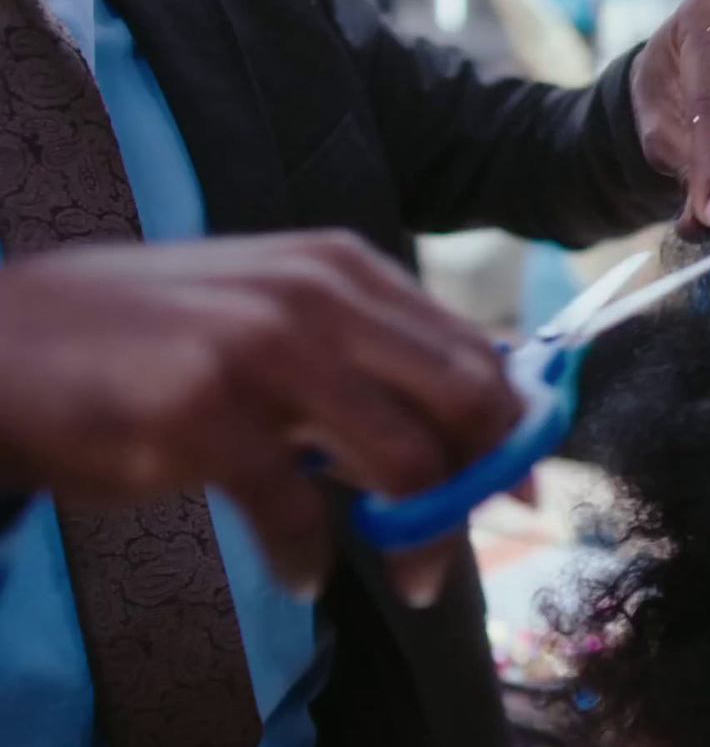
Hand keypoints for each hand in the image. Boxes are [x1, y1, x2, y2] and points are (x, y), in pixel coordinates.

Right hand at [0, 232, 524, 605]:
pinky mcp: (204, 412)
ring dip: (422, 539)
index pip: (472, 350)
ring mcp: (262, 348)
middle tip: (463, 541)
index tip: (522, 483)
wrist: (5, 340)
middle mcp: (318, 295)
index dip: (514, 427)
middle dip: (484, 481)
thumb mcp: (271, 307)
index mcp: (345, 267)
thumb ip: (364, 346)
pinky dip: (312, 558)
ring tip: (408, 579)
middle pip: (463, 399)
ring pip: (406, 460)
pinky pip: (301, 509)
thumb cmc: (150, 332)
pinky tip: (302, 575)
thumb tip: (473, 401)